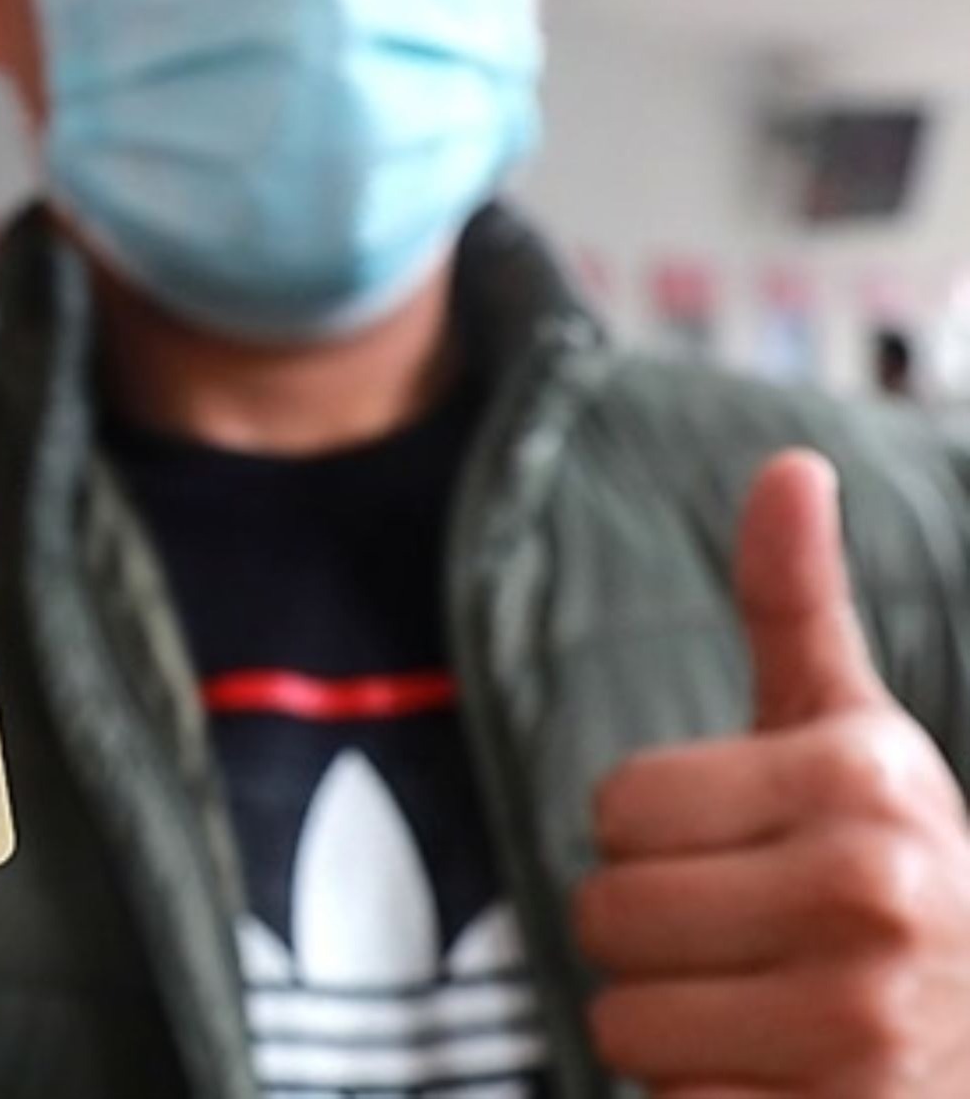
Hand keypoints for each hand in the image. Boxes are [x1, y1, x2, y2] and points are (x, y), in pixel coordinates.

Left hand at [577, 450, 969, 1097]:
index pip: (616, 810)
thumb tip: (786, 464)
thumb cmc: (896, 869)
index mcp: (863, 778)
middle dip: (651, 936)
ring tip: (761, 1009)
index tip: (734, 847)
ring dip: (671, 1027)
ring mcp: (869, 1027)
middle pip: (606, 917)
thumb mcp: (855, 734)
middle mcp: (877, 894)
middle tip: (742, 939)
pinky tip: (784, 1079)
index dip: (652, 835)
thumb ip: (797, 608)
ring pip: (623, 1026)